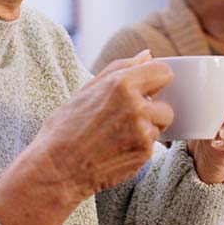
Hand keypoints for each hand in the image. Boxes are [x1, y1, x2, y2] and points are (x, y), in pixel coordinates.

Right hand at [0, 49, 172, 224]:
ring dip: (146, 129)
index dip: (156, 81)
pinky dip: (138, 146)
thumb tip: (147, 55)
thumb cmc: (65, 128)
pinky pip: (151, 146)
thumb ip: (120, 68)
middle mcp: (136, 107)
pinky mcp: (144, 155)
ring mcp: (143, 133)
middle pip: (166, 105)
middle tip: (127, 118)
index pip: (164, 73)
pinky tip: (116, 149)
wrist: (56, 169)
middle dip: (152, 110)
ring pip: (160, 127)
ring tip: (117, 135)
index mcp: (121, 84)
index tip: (147, 89)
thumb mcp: (87, 89)